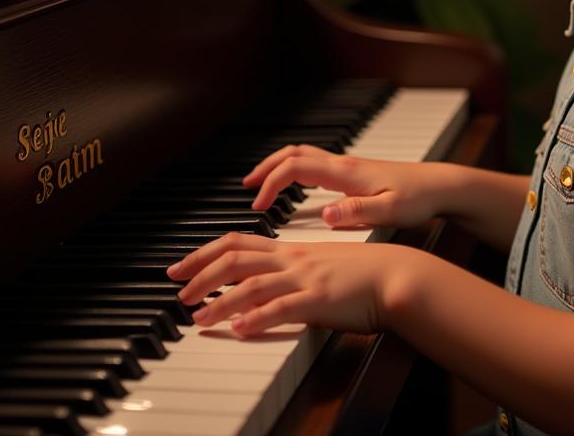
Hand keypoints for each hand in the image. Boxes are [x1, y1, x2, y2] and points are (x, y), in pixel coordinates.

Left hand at [167, 231, 423, 335]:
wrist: (396, 275)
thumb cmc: (364, 273)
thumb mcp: (323, 264)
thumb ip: (296, 270)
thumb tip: (270, 281)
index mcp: (293, 250)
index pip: (239, 244)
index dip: (206, 253)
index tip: (182, 267)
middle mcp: (293, 260)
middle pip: (236, 258)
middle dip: (201, 273)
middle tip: (178, 288)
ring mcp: (305, 279)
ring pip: (252, 284)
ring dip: (220, 301)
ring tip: (197, 317)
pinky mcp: (318, 300)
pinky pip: (281, 308)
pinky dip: (255, 319)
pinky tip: (238, 330)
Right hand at [243, 144, 443, 228]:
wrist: (440, 186)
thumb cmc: (418, 199)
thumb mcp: (390, 211)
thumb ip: (358, 213)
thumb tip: (327, 215)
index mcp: (346, 173)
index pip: (296, 168)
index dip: (271, 185)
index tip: (258, 207)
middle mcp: (344, 164)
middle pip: (294, 154)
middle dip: (266, 167)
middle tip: (247, 187)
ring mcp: (349, 166)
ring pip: (304, 155)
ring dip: (279, 165)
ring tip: (262, 184)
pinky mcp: (355, 173)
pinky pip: (316, 163)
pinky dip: (296, 170)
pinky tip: (296, 188)